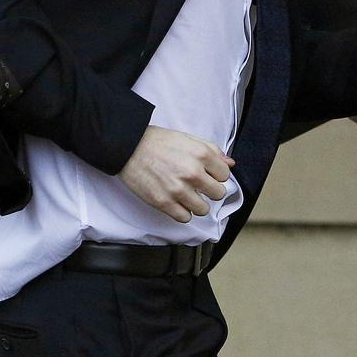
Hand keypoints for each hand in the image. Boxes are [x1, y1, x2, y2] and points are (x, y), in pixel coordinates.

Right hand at [116, 125, 233, 223]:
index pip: (225, 175)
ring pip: (203, 209)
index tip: (206, 174)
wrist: (127, 146)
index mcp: (201, 154)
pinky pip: (185, 217)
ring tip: (186, 195)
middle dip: (209, 190)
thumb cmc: (156, 141)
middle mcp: (192, 172)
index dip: (216, 175)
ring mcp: (178, 189)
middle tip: (197, 186)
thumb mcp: (187, 138)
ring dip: (197, 203)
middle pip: (218, 194)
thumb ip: (211, 149)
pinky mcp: (164, 202)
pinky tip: (176, 201)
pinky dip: (182, 212)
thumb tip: (230, 163)